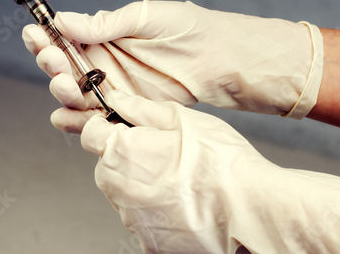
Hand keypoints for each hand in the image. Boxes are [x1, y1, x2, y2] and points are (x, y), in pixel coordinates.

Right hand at [22, 0, 323, 127]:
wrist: (217, 58)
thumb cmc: (185, 29)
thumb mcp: (142, 17)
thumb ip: (103, 24)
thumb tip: (63, 19)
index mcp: (102, 37)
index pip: (64, 38)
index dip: (45, 38)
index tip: (34, 35)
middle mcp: (101, 64)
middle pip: (62, 70)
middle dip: (51, 66)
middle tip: (54, 61)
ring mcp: (112, 89)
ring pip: (74, 96)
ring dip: (62, 93)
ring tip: (66, 86)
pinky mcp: (125, 110)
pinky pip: (95, 118)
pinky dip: (77, 121)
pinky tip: (68, 118)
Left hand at [81, 91, 339, 253]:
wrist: (249, 210)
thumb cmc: (220, 163)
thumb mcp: (180, 118)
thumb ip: (140, 108)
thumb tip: (117, 100)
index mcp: (122, 151)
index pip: (90, 134)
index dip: (105, 127)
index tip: (120, 127)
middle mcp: (119, 187)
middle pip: (106, 166)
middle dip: (124, 157)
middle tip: (160, 155)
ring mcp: (132, 218)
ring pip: (123, 194)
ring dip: (139, 185)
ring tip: (177, 180)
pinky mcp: (148, 242)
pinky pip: (141, 219)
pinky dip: (153, 212)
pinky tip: (180, 202)